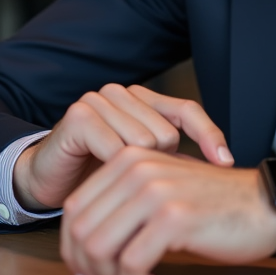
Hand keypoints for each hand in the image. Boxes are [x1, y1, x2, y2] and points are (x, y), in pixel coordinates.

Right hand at [13, 84, 233, 210]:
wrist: (48, 181)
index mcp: (140, 97)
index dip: (209, 135)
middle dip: (158, 165)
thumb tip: (221, 163)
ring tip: (116, 180)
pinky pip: (118, 149)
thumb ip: (172, 153)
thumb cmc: (97, 172)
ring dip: (134, 172)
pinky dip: (115, 172)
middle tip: (136, 182)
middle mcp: (120, 92)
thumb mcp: (142, 162)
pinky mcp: (79, 116)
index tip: (226, 163)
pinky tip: (105, 178)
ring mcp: (98, 100)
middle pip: (166, 131)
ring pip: (145, 142)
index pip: (187, 109)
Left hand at [62, 147, 275, 274]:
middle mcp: (137, 169)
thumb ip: (124, 203)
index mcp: (129, 159)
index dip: (72, 248)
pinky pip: (131, 264)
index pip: (74, 208)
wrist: (266, 206)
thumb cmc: (216, 205)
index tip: (87, 273)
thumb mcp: (162, 189)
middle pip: (82, 230)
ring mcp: (155, 191)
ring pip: (101, 248)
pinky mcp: (174, 218)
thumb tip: (83, 244)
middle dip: (88, 268)